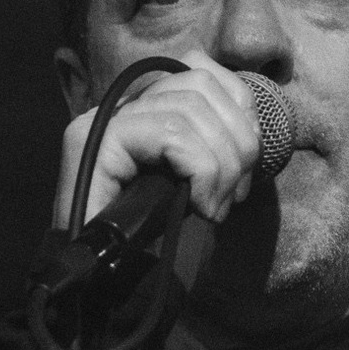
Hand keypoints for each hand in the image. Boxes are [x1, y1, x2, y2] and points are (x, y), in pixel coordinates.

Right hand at [55, 54, 264, 229]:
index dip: (239, 106)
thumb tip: (252, 122)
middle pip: (199, 83)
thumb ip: (215, 140)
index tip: (248, 160)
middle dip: (236, 140)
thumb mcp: (198, 179)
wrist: (107, 282)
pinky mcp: (97, 141)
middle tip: (235, 193)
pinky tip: (201, 207)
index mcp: (145, 106)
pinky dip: (202, 171)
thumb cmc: (156, 236)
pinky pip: (171, 135)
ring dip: (221, 164)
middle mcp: (120, 105)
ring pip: (189, 110)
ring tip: (216, 206)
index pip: (200, 67)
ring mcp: (104, 120)